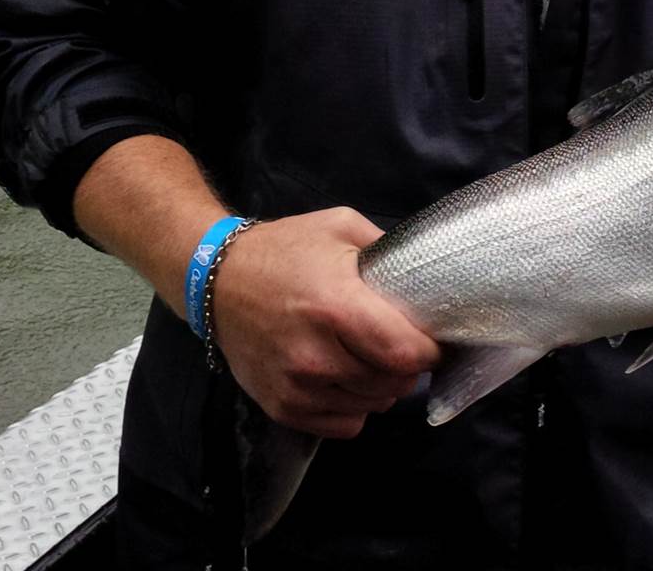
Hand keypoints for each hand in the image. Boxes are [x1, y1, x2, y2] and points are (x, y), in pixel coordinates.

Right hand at [210, 206, 441, 438]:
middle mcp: (315, 356)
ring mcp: (296, 388)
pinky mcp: (282, 409)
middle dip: (408, 366)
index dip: (430, 350)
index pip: (404, 353)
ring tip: (370, 356)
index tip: (435, 338)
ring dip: (382, 386)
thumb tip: (428, 276)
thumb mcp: (341, 227)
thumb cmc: (285, 250)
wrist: (218, 281)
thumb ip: (387, 250)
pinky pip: (345, 425)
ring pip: (372, 406)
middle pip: (393, 383)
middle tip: (401, 343)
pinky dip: (355, 406)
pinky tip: (346, 377)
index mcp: (335, 306)